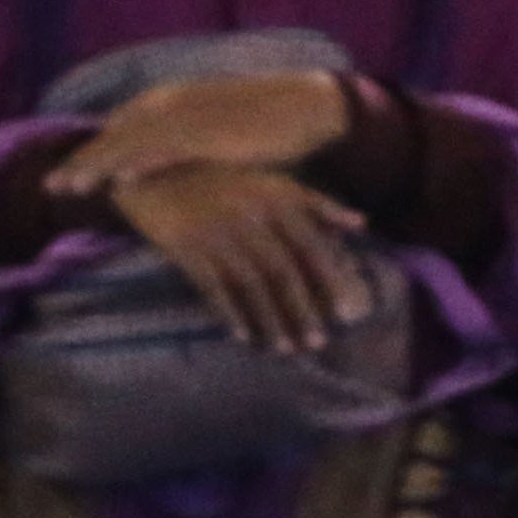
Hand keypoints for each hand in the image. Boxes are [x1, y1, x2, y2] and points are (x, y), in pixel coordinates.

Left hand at [46, 69, 351, 202]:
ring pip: (131, 145)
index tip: (66, 173)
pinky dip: (140, 164)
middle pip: (115, 136)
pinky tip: (119, 181)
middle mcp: (172, 104)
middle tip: (52, 187)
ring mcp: (189, 118)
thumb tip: (168, 163)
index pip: (119, 128)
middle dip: (82, 161)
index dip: (91, 151)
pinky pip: (166, 152)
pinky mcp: (210, 134)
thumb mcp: (216, 130)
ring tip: (70, 188)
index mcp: (171, 100)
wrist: (307, 107)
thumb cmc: (266, 124)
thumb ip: (186, 141)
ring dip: (97, 166)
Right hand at [110, 159, 368, 355]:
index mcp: (275, 197)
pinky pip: (212, 287)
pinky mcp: (185, 246)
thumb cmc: (223, 178)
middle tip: (317, 342)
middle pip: (282, 270)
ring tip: (285, 348)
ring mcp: (216, 231)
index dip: (330, 280)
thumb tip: (361, 224)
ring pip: (250, 284)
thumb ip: (317, 202)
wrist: (157, 169)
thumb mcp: (272, 180)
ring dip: (270, 320)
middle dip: (303, 310)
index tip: (346, 313)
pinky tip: (243, 337)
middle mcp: (249, 214)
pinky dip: (229, 314)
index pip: (310, 244)